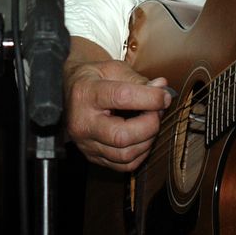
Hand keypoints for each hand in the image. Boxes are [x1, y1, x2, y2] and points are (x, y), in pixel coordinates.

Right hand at [64, 55, 171, 172]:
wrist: (70, 90)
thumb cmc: (92, 77)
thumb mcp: (112, 69)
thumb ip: (138, 79)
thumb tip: (162, 88)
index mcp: (85, 93)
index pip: (122, 98)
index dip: (150, 98)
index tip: (164, 96)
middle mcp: (81, 122)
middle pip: (122, 136)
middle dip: (150, 125)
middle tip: (157, 112)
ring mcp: (85, 143)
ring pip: (125, 155)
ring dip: (147, 140)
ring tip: (150, 123)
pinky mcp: (92, 156)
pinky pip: (123, 165)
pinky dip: (140, 154)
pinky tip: (141, 138)